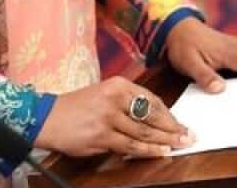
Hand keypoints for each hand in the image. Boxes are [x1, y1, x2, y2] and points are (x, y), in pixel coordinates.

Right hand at [34, 76, 194, 157]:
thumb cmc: (75, 108)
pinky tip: (160, 152)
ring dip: (165, 140)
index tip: (180, 123)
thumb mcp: (102, 96)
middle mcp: (115, 97)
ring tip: (180, 144)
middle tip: (189, 135)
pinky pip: (131, 144)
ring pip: (144, 130)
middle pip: (152, 114)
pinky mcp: (102, 134)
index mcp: (117, 85)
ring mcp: (108, 116)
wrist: (47, 117)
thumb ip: (125, 104)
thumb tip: (152, 120)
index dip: (169, 114)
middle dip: (173, 127)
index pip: (151, 99)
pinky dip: (148, 149)